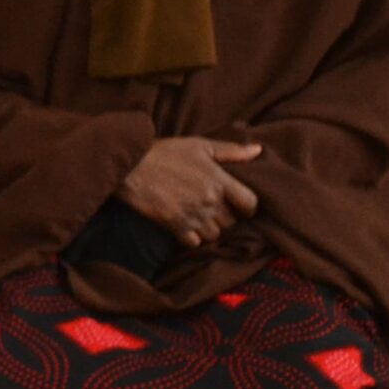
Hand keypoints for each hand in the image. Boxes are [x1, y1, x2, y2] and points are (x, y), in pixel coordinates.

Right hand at [116, 136, 263, 248]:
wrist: (130, 167)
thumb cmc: (165, 153)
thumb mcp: (199, 145)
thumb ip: (231, 150)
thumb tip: (258, 150)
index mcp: (219, 180)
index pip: (250, 203)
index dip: (248, 206)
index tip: (241, 205)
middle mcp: (209, 201)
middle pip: (232, 222)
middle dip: (226, 217)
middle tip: (216, 209)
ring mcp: (192, 215)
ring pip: (214, 234)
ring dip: (210, 229)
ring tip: (201, 218)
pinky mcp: (175, 226)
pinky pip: (194, 242)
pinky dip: (193, 238)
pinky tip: (187, 226)